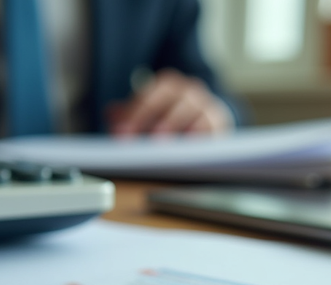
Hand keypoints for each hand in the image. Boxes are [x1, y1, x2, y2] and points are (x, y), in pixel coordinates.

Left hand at [107, 68, 233, 136]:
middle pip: (172, 99)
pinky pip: (211, 128)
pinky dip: (199, 138)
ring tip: (161, 145)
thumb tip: (111, 114)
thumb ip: (129, 113)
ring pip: (194, 111)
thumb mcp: (148, 113)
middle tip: (140, 138)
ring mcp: (207, 105)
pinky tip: (184, 152)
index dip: (134, 112)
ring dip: (176, 126)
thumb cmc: (172, 116)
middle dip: (153, 118)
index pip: (150, 94)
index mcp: (168, 85)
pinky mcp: (220, 123)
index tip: (121, 132)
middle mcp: (189, 91)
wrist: (207, 117)